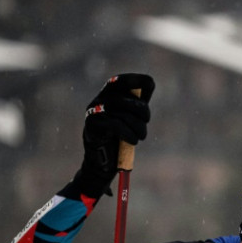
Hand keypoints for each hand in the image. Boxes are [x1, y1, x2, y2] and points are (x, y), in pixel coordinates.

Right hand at [74, 73, 154, 196]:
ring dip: (139, 127)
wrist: (103, 162)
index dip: (137, 80)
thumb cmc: (120, 137)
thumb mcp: (131, 116)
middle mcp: (99, 100)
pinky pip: (116, 125)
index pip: (121, 80)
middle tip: (146, 122)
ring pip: (124, 113)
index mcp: (108, 95)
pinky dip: (129, 134)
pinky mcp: (92, 126)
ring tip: (141, 136)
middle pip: (128, 98)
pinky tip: (133, 141)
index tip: (150, 86)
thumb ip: (138, 100)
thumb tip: (149, 83)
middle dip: (143, 111)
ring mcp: (93, 112)